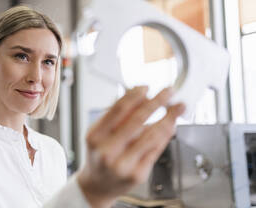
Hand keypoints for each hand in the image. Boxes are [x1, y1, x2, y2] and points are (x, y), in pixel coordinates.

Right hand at [77, 86, 184, 207]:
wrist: (98, 186)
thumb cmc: (100, 155)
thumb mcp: (99, 133)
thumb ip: (116, 115)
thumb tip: (141, 96)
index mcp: (95, 136)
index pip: (118, 110)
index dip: (135, 95)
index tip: (146, 87)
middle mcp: (107, 151)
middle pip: (137, 119)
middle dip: (156, 102)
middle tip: (168, 91)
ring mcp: (123, 164)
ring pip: (151, 135)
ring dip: (168, 118)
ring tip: (178, 107)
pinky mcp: (138, 174)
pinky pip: (156, 149)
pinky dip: (166, 134)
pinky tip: (171, 125)